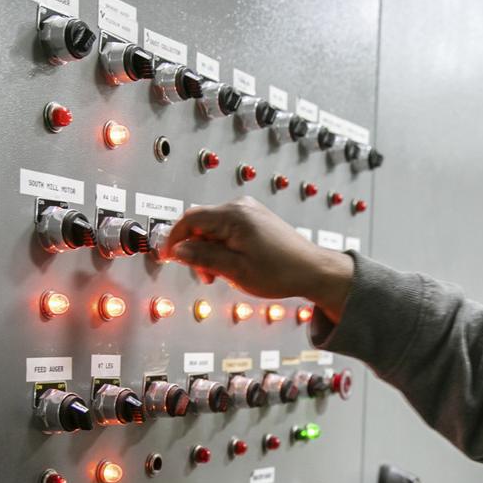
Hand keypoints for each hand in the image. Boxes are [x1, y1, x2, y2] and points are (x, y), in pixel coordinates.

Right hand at [163, 197, 355, 321]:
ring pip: (214, 228)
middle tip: (206, 275)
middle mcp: (241, 207)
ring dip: (211, 251)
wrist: (314, 271)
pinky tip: (234, 264)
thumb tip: (178, 250)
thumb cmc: (283, 272)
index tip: (167, 256)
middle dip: (196, 250)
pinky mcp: (256, 219)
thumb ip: (204, 258)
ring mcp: (250, 211)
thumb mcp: (236, 271)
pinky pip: (228, 230)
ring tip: (224, 273)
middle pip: (201, 224)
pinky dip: (224, 247)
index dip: (173, 239)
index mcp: (234, 216)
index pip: (189, 220)